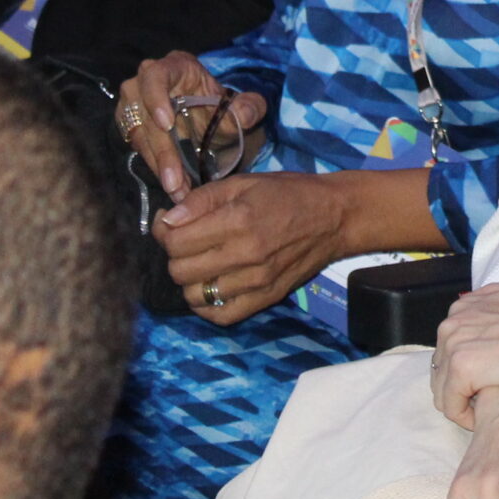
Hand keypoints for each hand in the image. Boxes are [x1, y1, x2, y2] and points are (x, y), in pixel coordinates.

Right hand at [116, 51, 270, 200]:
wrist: (208, 119)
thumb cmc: (220, 106)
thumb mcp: (242, 105)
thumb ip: (250, 108)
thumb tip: (244, 114)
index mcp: (175, 67)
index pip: (156, 74)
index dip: (156, 97)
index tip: (166, 124)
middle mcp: (146, 82)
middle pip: (145, 114)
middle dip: (162, 151)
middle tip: (175, 181)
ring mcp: (134, 104)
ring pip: (139, 136)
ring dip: (157, 165)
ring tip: (178, 189)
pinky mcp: (131, 125)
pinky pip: (138, 148)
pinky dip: (155, 167)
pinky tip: (173, 185)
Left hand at [153, 170, 342, 324]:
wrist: (334, 217)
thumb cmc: (287, 193)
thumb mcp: (244, 183)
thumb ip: (201, 200)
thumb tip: (168, 221)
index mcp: (238, 219)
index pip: (176, 242)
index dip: (164, 232)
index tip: (170, 224)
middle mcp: (246, 254)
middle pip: (180, 271)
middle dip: (175, 256)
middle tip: (187, 242)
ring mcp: (257, 281)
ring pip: (196, 296)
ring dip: (191, 280)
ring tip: (201, 264)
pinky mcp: (266, 299)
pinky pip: (221, 316)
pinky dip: (207, 305)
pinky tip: (212, 286)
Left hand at [432, 283, 498, 426]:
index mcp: (469, 302)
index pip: (449, 346)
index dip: (468, 370)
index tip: (488, 384)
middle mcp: (457, 316)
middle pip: (441, 367)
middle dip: (462, 387)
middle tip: (488, 400)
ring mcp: (457, 340)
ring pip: (442, 389)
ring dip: (463, 403)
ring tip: (488, 410)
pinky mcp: (464, 366)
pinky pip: (450, 405)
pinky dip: (464, 417)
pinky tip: (485, 419)